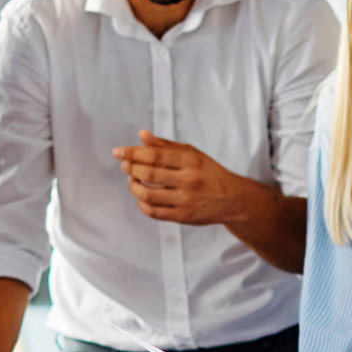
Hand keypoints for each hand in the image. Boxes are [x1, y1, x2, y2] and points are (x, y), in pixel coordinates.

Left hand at [113, 129, 246, 224]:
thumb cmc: (209, 173)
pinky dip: (141, 204)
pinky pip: (153, 212)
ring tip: (132, 181)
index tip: (118, 152)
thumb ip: (166, 145)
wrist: (232, 199)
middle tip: (124, 165)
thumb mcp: (193, 154)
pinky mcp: (183, 216)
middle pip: (149, 173)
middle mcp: (189, 180)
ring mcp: (186, 200)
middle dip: (130, 168)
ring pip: (147, 194)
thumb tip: (142, 135)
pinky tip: (141, 197)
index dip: (132, 153)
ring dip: (133, 186)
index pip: (155, 155)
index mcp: (191, 160)